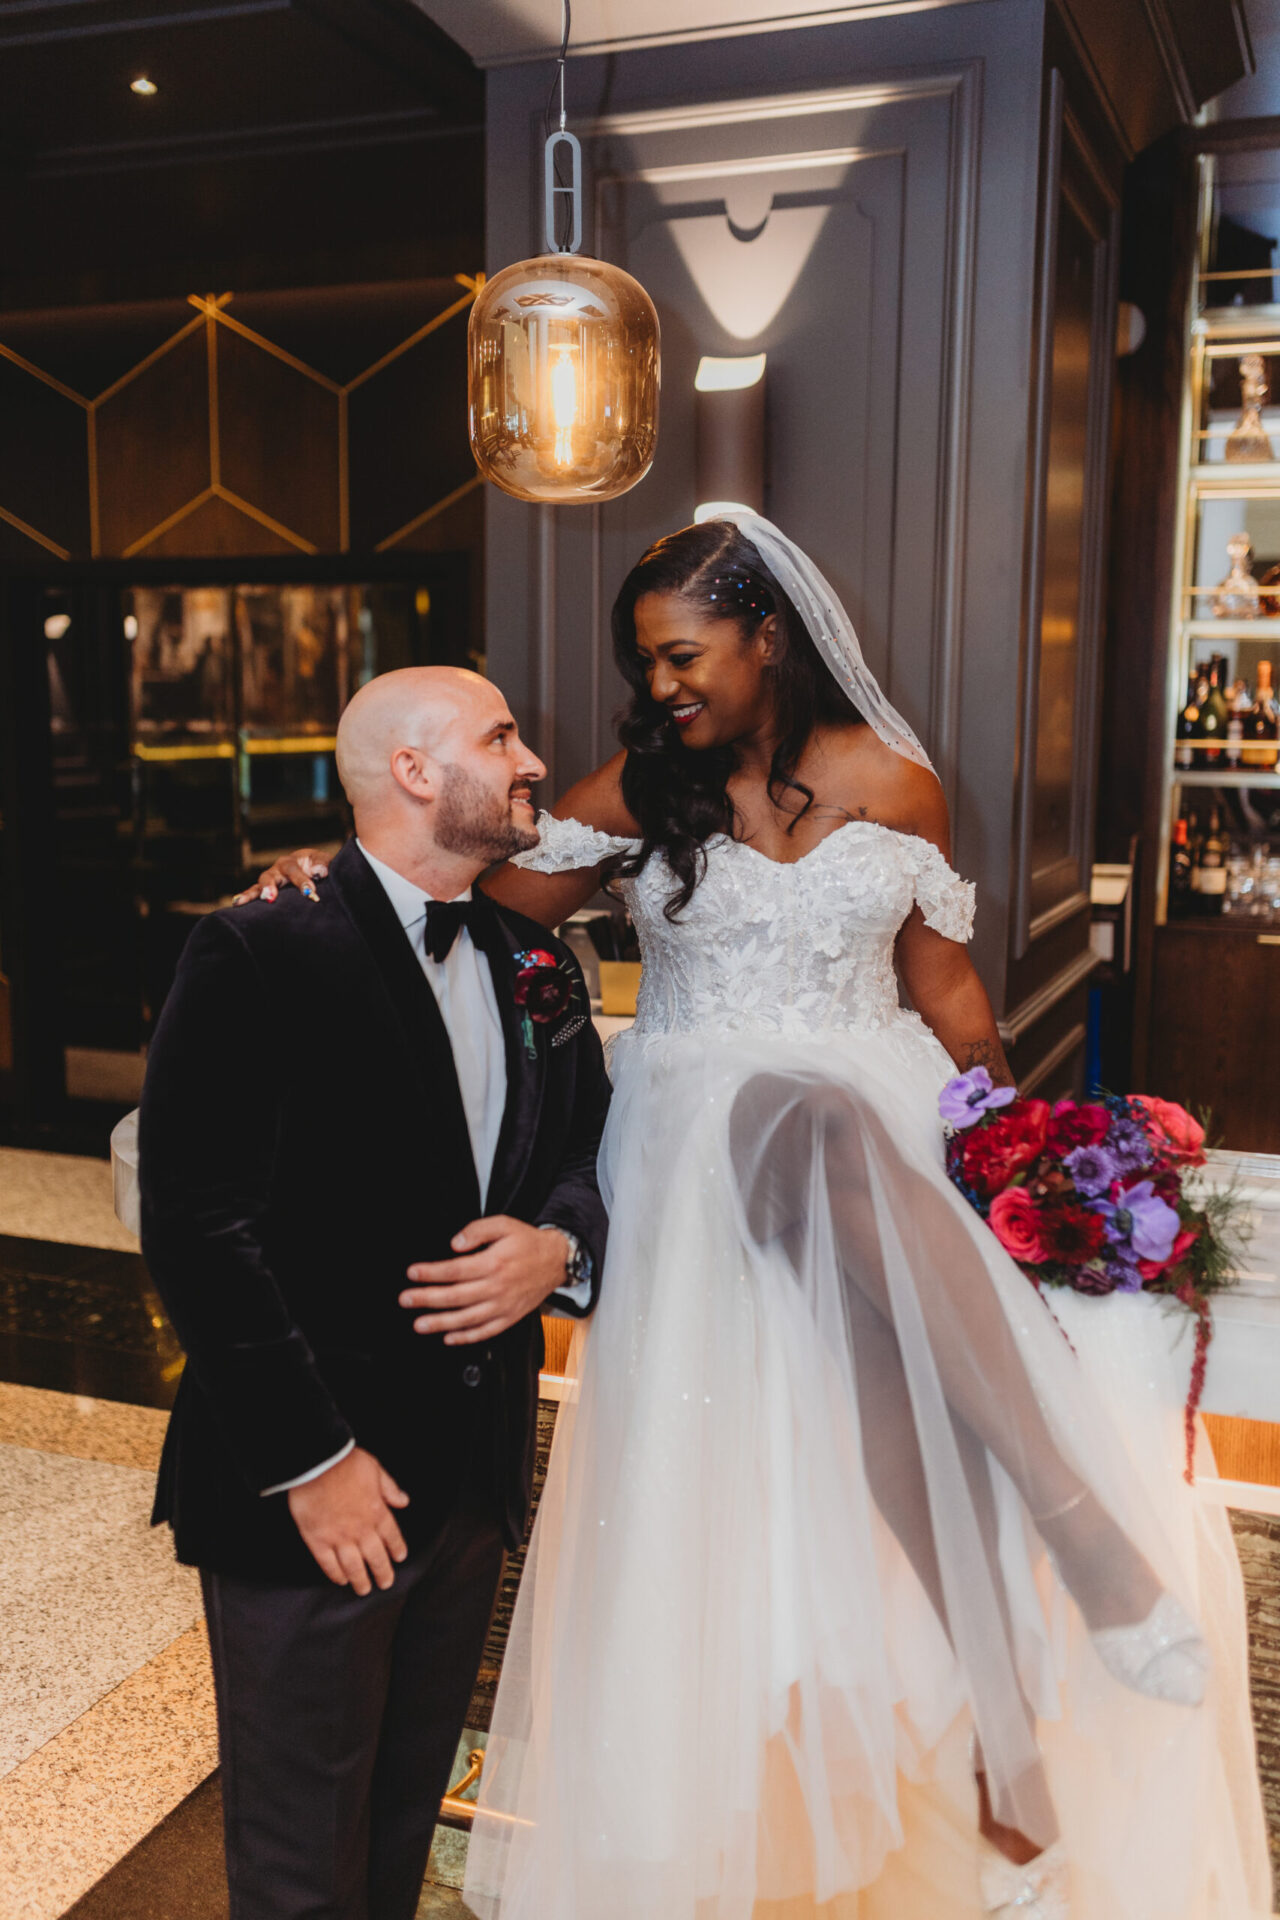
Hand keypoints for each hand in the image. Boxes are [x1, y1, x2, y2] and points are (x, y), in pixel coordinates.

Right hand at [233, 848, 327, 905]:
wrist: (310, 867)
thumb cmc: (318, 864)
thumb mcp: (323, 861)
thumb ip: (324, 864)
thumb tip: (319, 872)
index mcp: (291, 861)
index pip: (294, 871)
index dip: (301, 881)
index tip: (310, 893)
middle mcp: (277, 870)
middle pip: (270, 876)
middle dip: (269, 886)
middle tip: (269, 896)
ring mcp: (270, 880)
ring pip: (258, 886)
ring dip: (251, 894)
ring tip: (241, 902)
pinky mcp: (267, 890)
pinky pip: (254, 894)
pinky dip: (246, 898)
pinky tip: (236, 904)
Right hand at [286, 1446, 409, 1593]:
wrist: (317, 1463)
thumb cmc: (346, 1462)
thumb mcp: (376, 1469)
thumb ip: (390, 1488)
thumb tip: (403, 1501)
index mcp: (377, 1512)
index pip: (392, 1537)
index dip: (397, 1549)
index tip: (399, 1558)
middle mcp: (361, 1529)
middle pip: (375, 1558)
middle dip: (382, 1573)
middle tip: (385, 1583)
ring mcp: (338, 1537)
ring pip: (353, 1567)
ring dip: (360, 1580)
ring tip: (364, 1589)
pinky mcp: (317, 1540)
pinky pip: (328, 1564)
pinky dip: (335, 1574)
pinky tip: (340, 1580)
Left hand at [401, 1216, 567, 1345]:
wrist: (556, 1260)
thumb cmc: (527, 1242)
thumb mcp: (504, 1225)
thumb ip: (477, 1230)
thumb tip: (454, 1244)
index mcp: (493, 1263)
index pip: (455, 1270)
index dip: (431, 1272)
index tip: (412, 1273)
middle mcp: (497, 1287)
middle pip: (456, 1296)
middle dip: (427, 1298)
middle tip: (406, 1299)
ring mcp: (503, 1305)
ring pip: (467, 1318)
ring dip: (441, 1323)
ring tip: (419, 1325)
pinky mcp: (510, 1317)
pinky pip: (486, 1331)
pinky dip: (466, 1337)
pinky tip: (449, 1337)